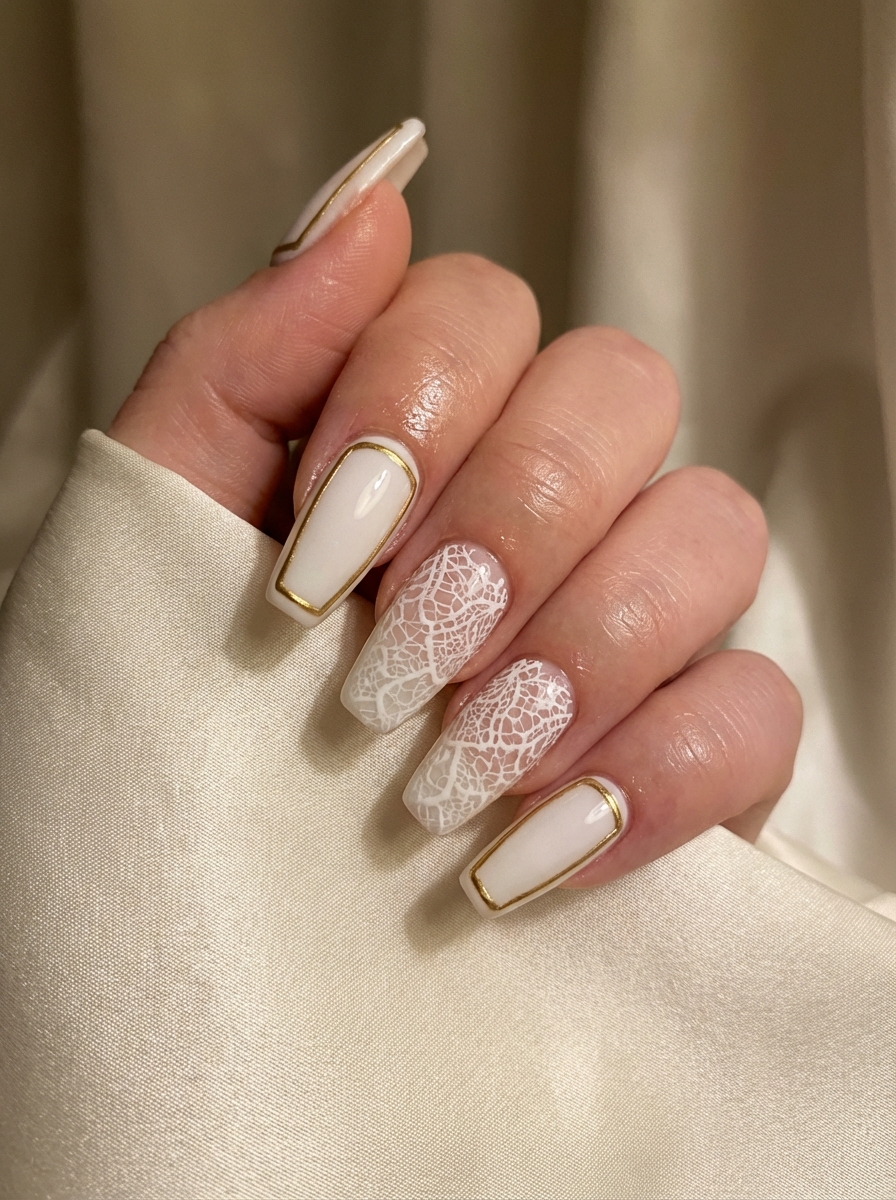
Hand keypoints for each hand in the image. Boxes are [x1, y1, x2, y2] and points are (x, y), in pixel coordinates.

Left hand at [110, 123, 800, 917]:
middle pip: (620, 391)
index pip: (481, 308)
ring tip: (456, 767)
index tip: (314, 555)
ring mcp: (626, 625)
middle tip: (396, 664)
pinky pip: (756, 709)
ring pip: (713, 532)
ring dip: (583, 646)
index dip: (413, 405)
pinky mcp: (691, 754)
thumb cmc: (153, 748)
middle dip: (511, 523)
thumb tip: (378, 186)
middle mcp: (535, 507)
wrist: (199, 971)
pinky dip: (654, 773)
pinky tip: (534, 848)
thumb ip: (243, 359)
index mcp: (407, 439)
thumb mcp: (151, 544)